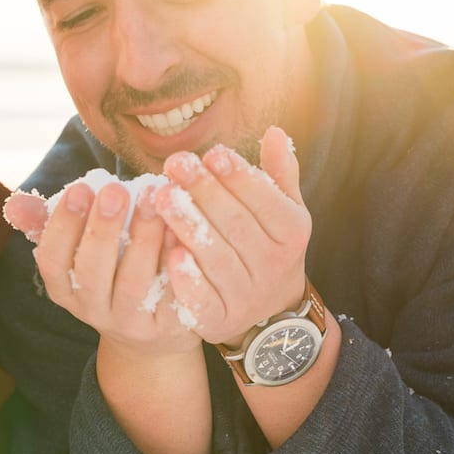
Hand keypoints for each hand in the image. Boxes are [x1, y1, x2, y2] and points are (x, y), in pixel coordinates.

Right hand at [20, 175, 200, 359]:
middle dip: (102, 229)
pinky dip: (177, 266)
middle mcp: (93, 310)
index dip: (63, 226)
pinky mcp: (169, 327)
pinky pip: (171, 299)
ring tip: (154, 200)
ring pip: (133, 285)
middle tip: (116, 189)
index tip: (80, 187)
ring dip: (143, 240)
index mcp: (65, 289)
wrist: (155, 334)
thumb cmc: (112, 272)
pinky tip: (181, 232)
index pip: (52, 260)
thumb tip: (13, 202)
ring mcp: (131, 323)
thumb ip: (48, 223)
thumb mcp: (78, 251)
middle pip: (92, 272)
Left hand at [155, 126, 310, 345]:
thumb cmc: (266, 244)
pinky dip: (189, 279)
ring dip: (188, 226)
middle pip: (236, 225)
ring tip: (162, 196)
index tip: (212, 154)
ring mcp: (247, 295)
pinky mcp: (220, 321)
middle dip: (204, 192)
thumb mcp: (282, 209)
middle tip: (175, 164)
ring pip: (216, 258)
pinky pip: (204, 300)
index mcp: (291, 232)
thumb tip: (275, 132)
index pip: (265, 201)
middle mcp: (273, 265)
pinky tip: (170, 254)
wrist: (268, 312)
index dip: (239, 177)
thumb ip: (278, 173)